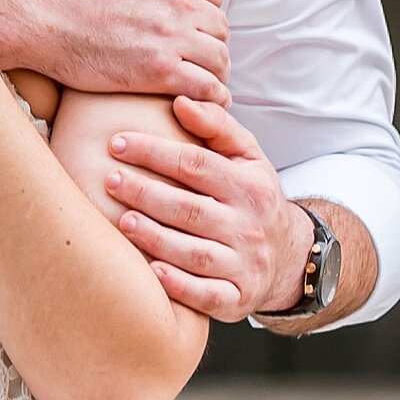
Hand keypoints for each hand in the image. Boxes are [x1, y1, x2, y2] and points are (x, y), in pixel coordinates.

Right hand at [30, 0, 230, 103]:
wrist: (36, 9)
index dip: (204, 11)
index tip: (191, 27)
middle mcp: (180, 1)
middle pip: (219, 28)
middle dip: (210, 42)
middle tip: (195, 57)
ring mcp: (171, 37)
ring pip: (218, 59)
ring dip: (214, 72)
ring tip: (200, 80)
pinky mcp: (157, 72)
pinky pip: (204, 88)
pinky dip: (210, 96)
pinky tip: (199, 101)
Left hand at [101, 96, 313, 319]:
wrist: (290, 255)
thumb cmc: (251, 196)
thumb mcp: (247, 156)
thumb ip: (216, 126)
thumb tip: (181, 100)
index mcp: (248, 185)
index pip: (196, 165)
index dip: (154, 152)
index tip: (116, 143)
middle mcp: (248, 226)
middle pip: (191, 209)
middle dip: (147, 194)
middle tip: (109, 180)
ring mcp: (244, 265)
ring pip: (196, 254)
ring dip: (156, 239)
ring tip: (121, 222)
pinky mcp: (238, 299)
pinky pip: (208, 296)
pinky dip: (180, 286)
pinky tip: (150, 272)